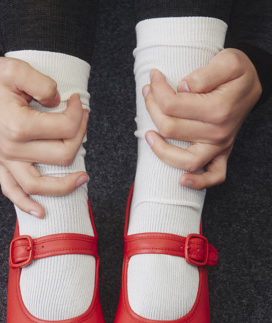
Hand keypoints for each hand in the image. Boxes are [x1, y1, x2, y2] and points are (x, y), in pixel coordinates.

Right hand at [0, 56, 88, 217]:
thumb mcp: (18, 68)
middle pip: (61, 156)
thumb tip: (60, 102)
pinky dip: (26, 204)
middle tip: (80, 120)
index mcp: (19, 125)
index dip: (77, 113)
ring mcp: (5, 159)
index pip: (65, 129)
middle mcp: (12, 148)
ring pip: (40, 186)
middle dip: (79, 137)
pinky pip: (12, 191)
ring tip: (83, 178)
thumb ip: (44, 85)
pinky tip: (41, 212)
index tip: (76, 101)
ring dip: (65, 186)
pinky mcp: (1, 163)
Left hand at [142, 48, 262, 188]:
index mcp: (218, 108)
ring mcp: (220, 146)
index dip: (157, 90)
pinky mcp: (222, 154)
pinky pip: (214, 176)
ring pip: (185, 160)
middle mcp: (219, 132)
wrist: (253, 83)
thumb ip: (204, 74)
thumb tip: (183, 88)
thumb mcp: (227, 61)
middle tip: (148, 92)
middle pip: (171, 128)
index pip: (172, 104)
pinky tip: (181, 180)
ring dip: (161, 150)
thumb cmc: (237, 72)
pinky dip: (198, 182)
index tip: (154, 77)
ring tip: (148, 134)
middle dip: (152, 108)